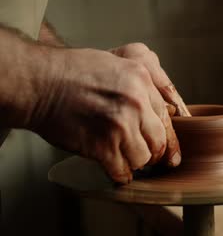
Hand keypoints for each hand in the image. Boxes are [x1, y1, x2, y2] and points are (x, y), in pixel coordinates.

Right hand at [31, 47, 180, 182]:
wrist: (39, 82)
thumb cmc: (72, 71)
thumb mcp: (118, 60)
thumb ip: (145, 81)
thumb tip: (168, 106)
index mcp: (142, 79)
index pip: (167, 116)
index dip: (168, 136)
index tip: (169, 150)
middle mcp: (136, 102)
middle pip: (160, 140)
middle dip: (154, 153)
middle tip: (148, 158)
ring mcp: (120, 125)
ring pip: (144, 158)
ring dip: (135, 163)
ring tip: (126, 159)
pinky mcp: (102, 145)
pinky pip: (122, 170)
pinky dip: (120, 175)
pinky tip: (116, 172)